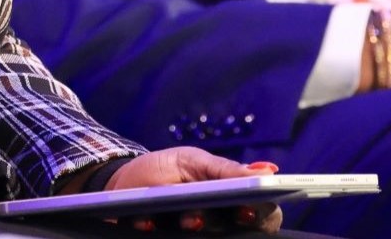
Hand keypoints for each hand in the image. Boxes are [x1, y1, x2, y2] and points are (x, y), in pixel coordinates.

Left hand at [106, 149, 282, 232]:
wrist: (122, 181)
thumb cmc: (165, 169)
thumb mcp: (192, 160)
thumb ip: (225, 170)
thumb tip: (268, 171)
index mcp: (233, 198)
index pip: (264, 213)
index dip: (261, 216)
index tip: (245, 212)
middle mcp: (219, 222)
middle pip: (237, 231)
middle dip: (215, 223)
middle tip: (195, 218)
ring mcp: (196, 233)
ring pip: (208, 238)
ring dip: (190, 226)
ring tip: (175, 218)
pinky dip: (153, 227)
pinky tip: (145, 221)